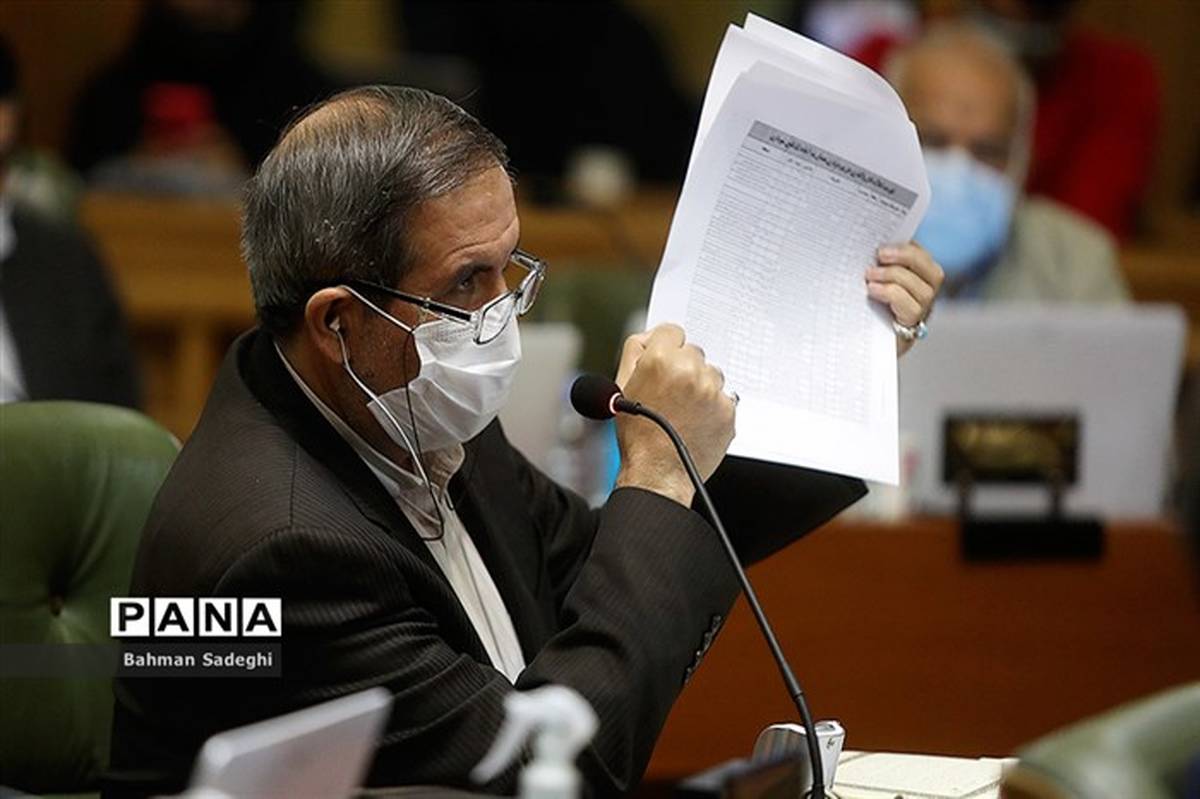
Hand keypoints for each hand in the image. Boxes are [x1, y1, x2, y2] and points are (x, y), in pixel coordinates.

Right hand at [612, 324, 735, 506]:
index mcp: (660, 361)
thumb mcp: (621, 387)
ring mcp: (712, 391)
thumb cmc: (638, 436)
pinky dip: (713, 406)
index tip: (666, 360)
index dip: (666, 347)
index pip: (672, 331)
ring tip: (684, 409)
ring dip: (701, 386)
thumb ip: (634, 352)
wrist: (658, 473)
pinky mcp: (728, 410)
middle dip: (683, 367)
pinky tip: (696, 421)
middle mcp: (690, 371)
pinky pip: (724, 396)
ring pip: (711, 373)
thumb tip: (649, 337)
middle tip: (671, 393)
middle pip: (693, 352)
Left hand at [867, 242, 943, 354]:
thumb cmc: (861, 312)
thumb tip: (872, 248)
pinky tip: (872, 290)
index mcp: (919, 283)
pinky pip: (912, 308)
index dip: (909, 248)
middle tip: (880, 253)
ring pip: (923, 290)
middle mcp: (926, 299)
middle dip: (907, 257)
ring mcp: (922, 316)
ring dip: (895, 276)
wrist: (854, 349)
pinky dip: (892, 293)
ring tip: (870, 274)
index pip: (925, 260)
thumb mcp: (870, 284)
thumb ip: (877, 267)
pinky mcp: (911, 330)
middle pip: (934, 273)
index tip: (884, 243)